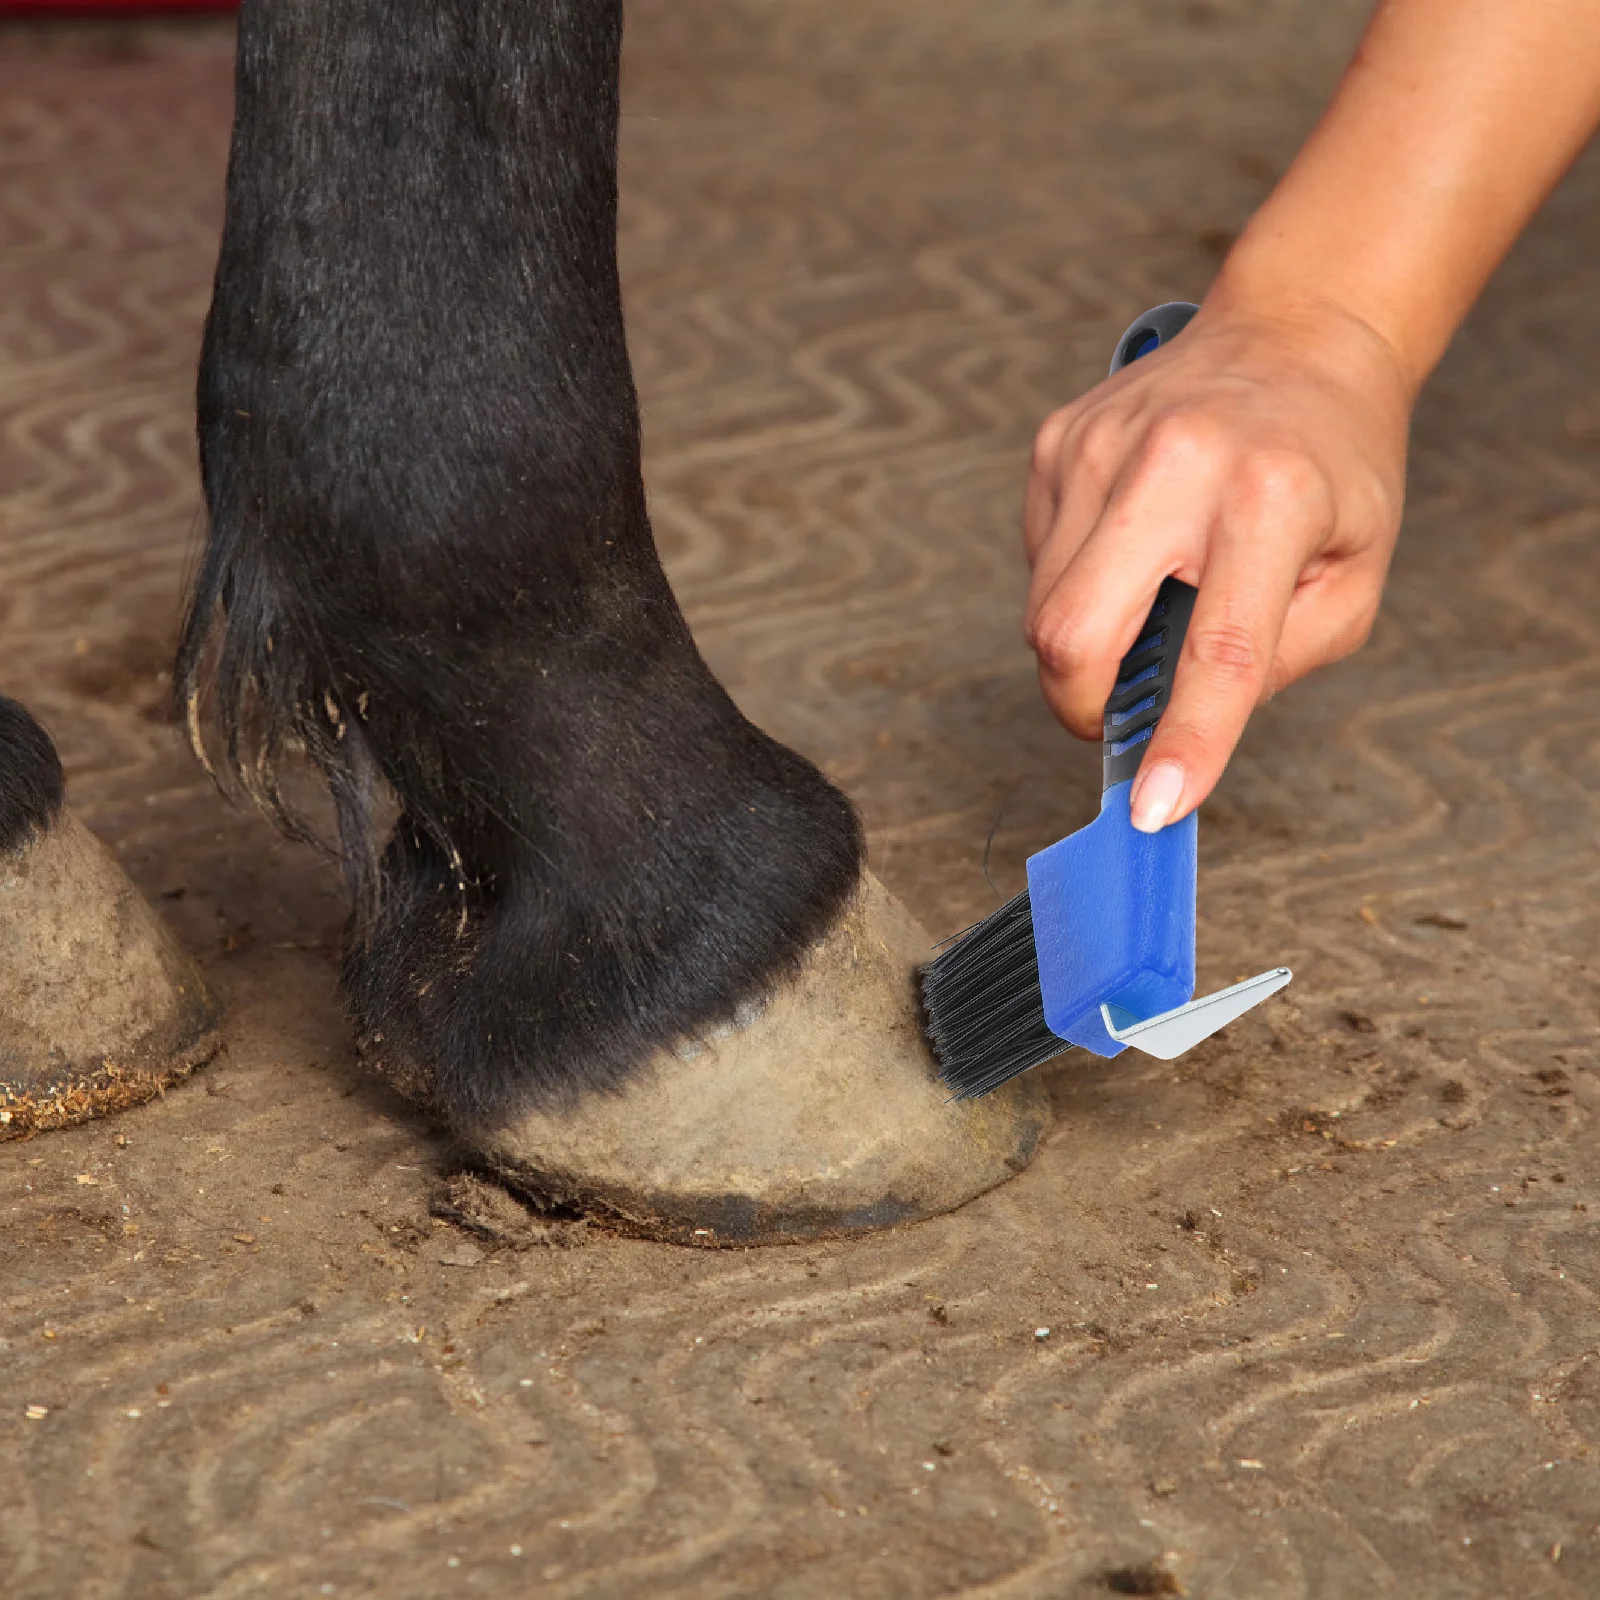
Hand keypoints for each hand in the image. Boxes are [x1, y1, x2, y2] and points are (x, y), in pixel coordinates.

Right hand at [1023, 296, 1413, 830]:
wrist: (1294, 334)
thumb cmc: (1333, 464)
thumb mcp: (1355, 576)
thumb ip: (1276, 662)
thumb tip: (1177, 728)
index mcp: (1270, 498)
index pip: (1218, 649)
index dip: (1184, 742)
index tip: (1151, 809)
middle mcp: (1174, 463)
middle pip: (1073, 631)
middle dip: (1080, 705)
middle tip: (1115, 717)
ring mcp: (1099, 447)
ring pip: (1043, 608)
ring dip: (1086, 642)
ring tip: (1148, 601)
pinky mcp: (1056, 442)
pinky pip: (1039, 561)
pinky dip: (1076, 585)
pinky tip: (1129, 549)